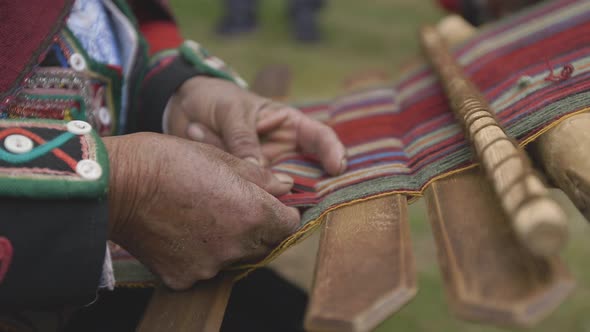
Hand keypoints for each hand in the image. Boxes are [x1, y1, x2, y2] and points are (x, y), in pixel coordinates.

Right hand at [103, 133, 299, 289]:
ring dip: (228, 242)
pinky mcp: (184, 278)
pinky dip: (197, 254)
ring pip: (234, 257)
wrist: (117, 184)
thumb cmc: (169, 161)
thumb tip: (286, 186)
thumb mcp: (220, 158)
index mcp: (253, 212)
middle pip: (264, 244)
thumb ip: (260, 177)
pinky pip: (203, 269)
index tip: (270, 203)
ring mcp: (210, 266)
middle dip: (257, 227)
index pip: (288, 224)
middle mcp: (237, 245)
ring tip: (201, 216)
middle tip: (230, 206)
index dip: (282, 211)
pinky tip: (180, 232)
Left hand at [165, 76, 346, 174]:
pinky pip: (246, 190)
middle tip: (288, 194)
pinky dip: (228, 179)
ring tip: (220, 150)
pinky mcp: (243, 183)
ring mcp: (264, 170)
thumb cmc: (215, 99)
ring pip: (274, 188)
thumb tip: (257, 170)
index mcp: (288, 125)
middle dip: (302, 187)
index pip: (319, 138)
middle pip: (305, 174)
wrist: (180, 107)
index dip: (333, 152)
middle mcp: (282, 151)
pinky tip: (202, 144)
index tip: (336, 168)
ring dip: (251, 179)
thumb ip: (243, 139)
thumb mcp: (231, 112)